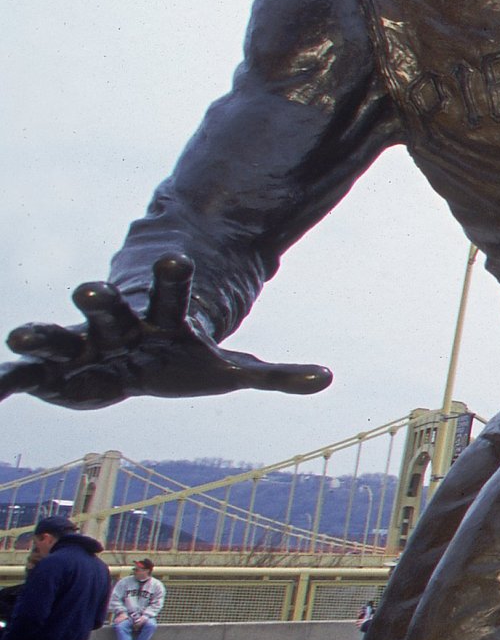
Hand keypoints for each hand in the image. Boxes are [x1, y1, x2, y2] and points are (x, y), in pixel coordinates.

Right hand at [1, 256, 330, 409]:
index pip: (174, 293)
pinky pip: (25, 376)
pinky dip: (6, 381)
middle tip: (89, 287)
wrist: (136, 355)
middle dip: (100, 299)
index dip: (177, 277)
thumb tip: (328, 378)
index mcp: (164, 321)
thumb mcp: (232, 371)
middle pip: (111, 308)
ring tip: (17, 333)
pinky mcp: (57, 371)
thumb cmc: (182, 359)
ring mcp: (84, 346)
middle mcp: (120, 327)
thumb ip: (276, 374)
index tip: (181, 258)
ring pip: (61, 335)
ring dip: (40, 333)